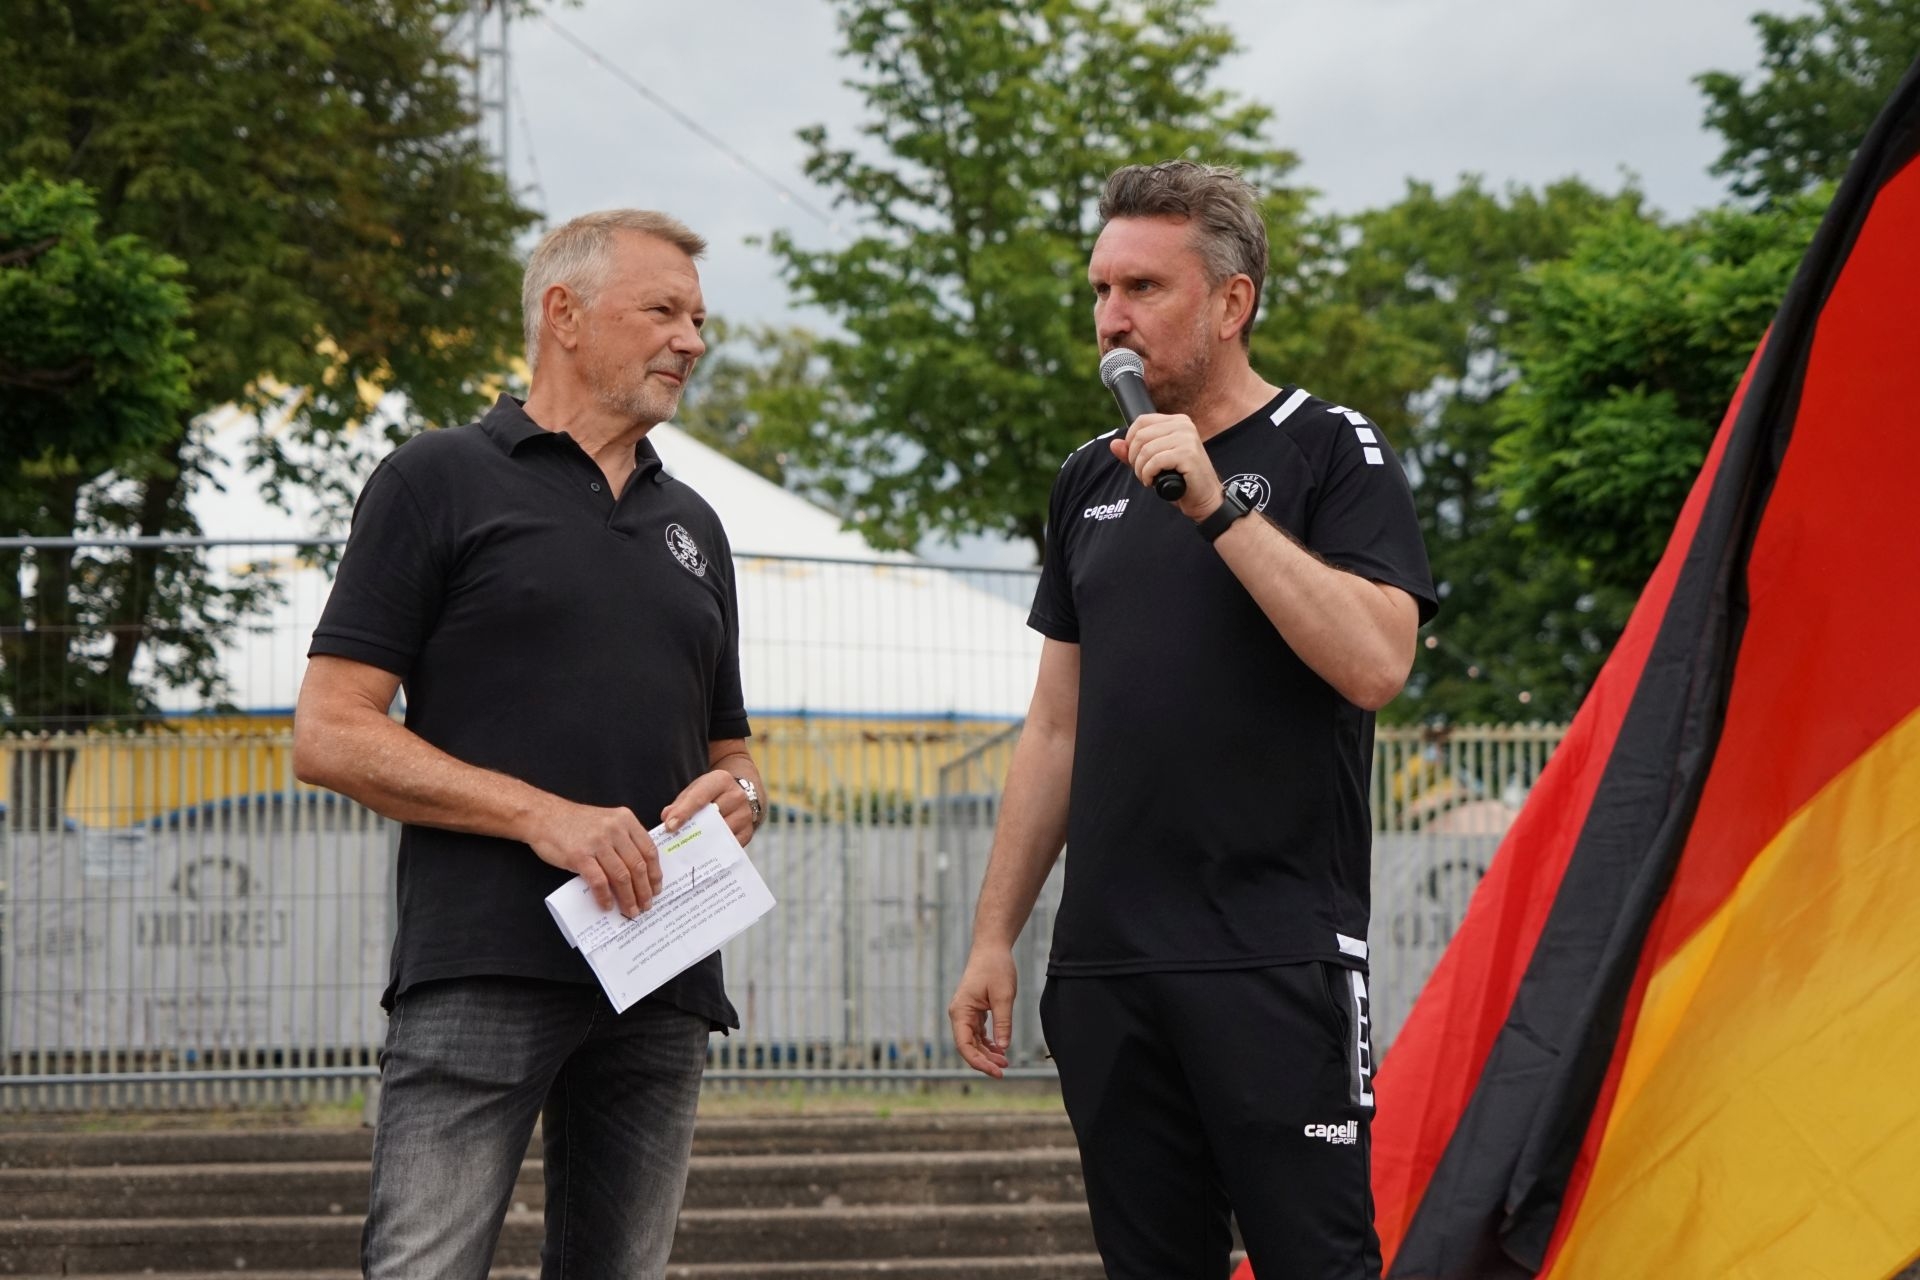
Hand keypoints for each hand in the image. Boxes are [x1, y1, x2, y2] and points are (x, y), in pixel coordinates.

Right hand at [526, 798, 661, 915]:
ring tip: (631, 910)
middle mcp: (614, 830)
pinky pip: (599, 881)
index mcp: (625, 820)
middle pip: (637, 866)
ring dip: (628, 897)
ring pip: (621, 876)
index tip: (657, 888)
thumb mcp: (606, 821)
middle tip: (646, 905)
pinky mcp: (580, 856)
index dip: (655, 873)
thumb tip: (638, 872)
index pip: (649, 850)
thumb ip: (624, 839)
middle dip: (644, 890)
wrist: (544, 816)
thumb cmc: (575, 822)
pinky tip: (607, 906)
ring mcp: (597, 843)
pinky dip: (605, 897)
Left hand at [662, 768, 757, 846]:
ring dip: (703, 842)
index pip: (700, 798)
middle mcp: (737, 796)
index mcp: (721, 780)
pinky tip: (702, 855)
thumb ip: (680, 803)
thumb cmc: (711, 793)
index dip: (683, 812)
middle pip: (712, 816)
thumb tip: (666, 818)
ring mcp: (745, 815)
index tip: (669, 826)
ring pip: (721, 832)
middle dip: (692, 830)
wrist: (738, 794)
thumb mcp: (695, 790)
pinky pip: (729, 845)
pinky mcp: (748, 832)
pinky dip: (715, 851)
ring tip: (686, 850)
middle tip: (675, 842)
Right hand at [948, 948, 1016, 1078]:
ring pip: (973, 1041)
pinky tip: (1000, 1049)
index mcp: (961, 1011)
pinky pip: (978, 1033)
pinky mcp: (973, 1011)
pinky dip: (988, 1042)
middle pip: (968, 1046)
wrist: (991, 948)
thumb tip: (1003, 1048)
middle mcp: (959, 1014)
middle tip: (1004, 1069)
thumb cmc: (996, 968)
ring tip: (1005, 1062)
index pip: (965, 1046)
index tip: (997, 1071)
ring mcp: (965, 1013)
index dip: (980, 1062)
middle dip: (985, 1060)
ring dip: (987, 1053)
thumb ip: (1003, 1023)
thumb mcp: (1004, 996)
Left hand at [1109, 412, 1221, 521]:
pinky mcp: (1188, 454)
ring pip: (1146, 450)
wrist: (1204, 498)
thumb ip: (1134, 452)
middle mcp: (1184, 425)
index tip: (1135, 459)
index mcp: (1177, 421)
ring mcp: (1187, 438)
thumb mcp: (1153, 463)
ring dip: (1141, 470)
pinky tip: (1154, 482)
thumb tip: (1114, 444)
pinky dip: (1148, 475)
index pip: (1141, 421)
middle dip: (1134, 458)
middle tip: (1142, 473)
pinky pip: (1154, 461)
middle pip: (1140, 435)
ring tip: (1148, 479)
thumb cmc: (1180, 479)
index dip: (1130, 440)